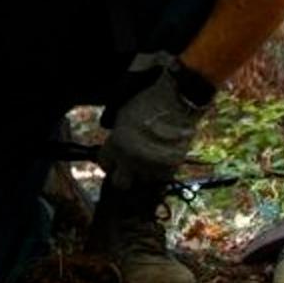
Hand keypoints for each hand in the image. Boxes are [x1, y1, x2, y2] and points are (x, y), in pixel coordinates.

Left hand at [99, 55, 214, 188]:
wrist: (178, 99)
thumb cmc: (149, 101)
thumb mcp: (123, 115)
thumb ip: (116, 136)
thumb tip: (115, 147)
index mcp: (117, 144)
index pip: (104, 164)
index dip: (109, 162)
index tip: (113, 160)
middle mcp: (132, 158)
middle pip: (121, 183)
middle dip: (124, 176)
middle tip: (129, 167)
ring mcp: (152, 164)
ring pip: (145, 180)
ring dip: (146, 171)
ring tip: (151, 156)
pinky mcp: (172, 166)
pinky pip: (163, 176)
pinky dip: (163, 169)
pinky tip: (163, 156)